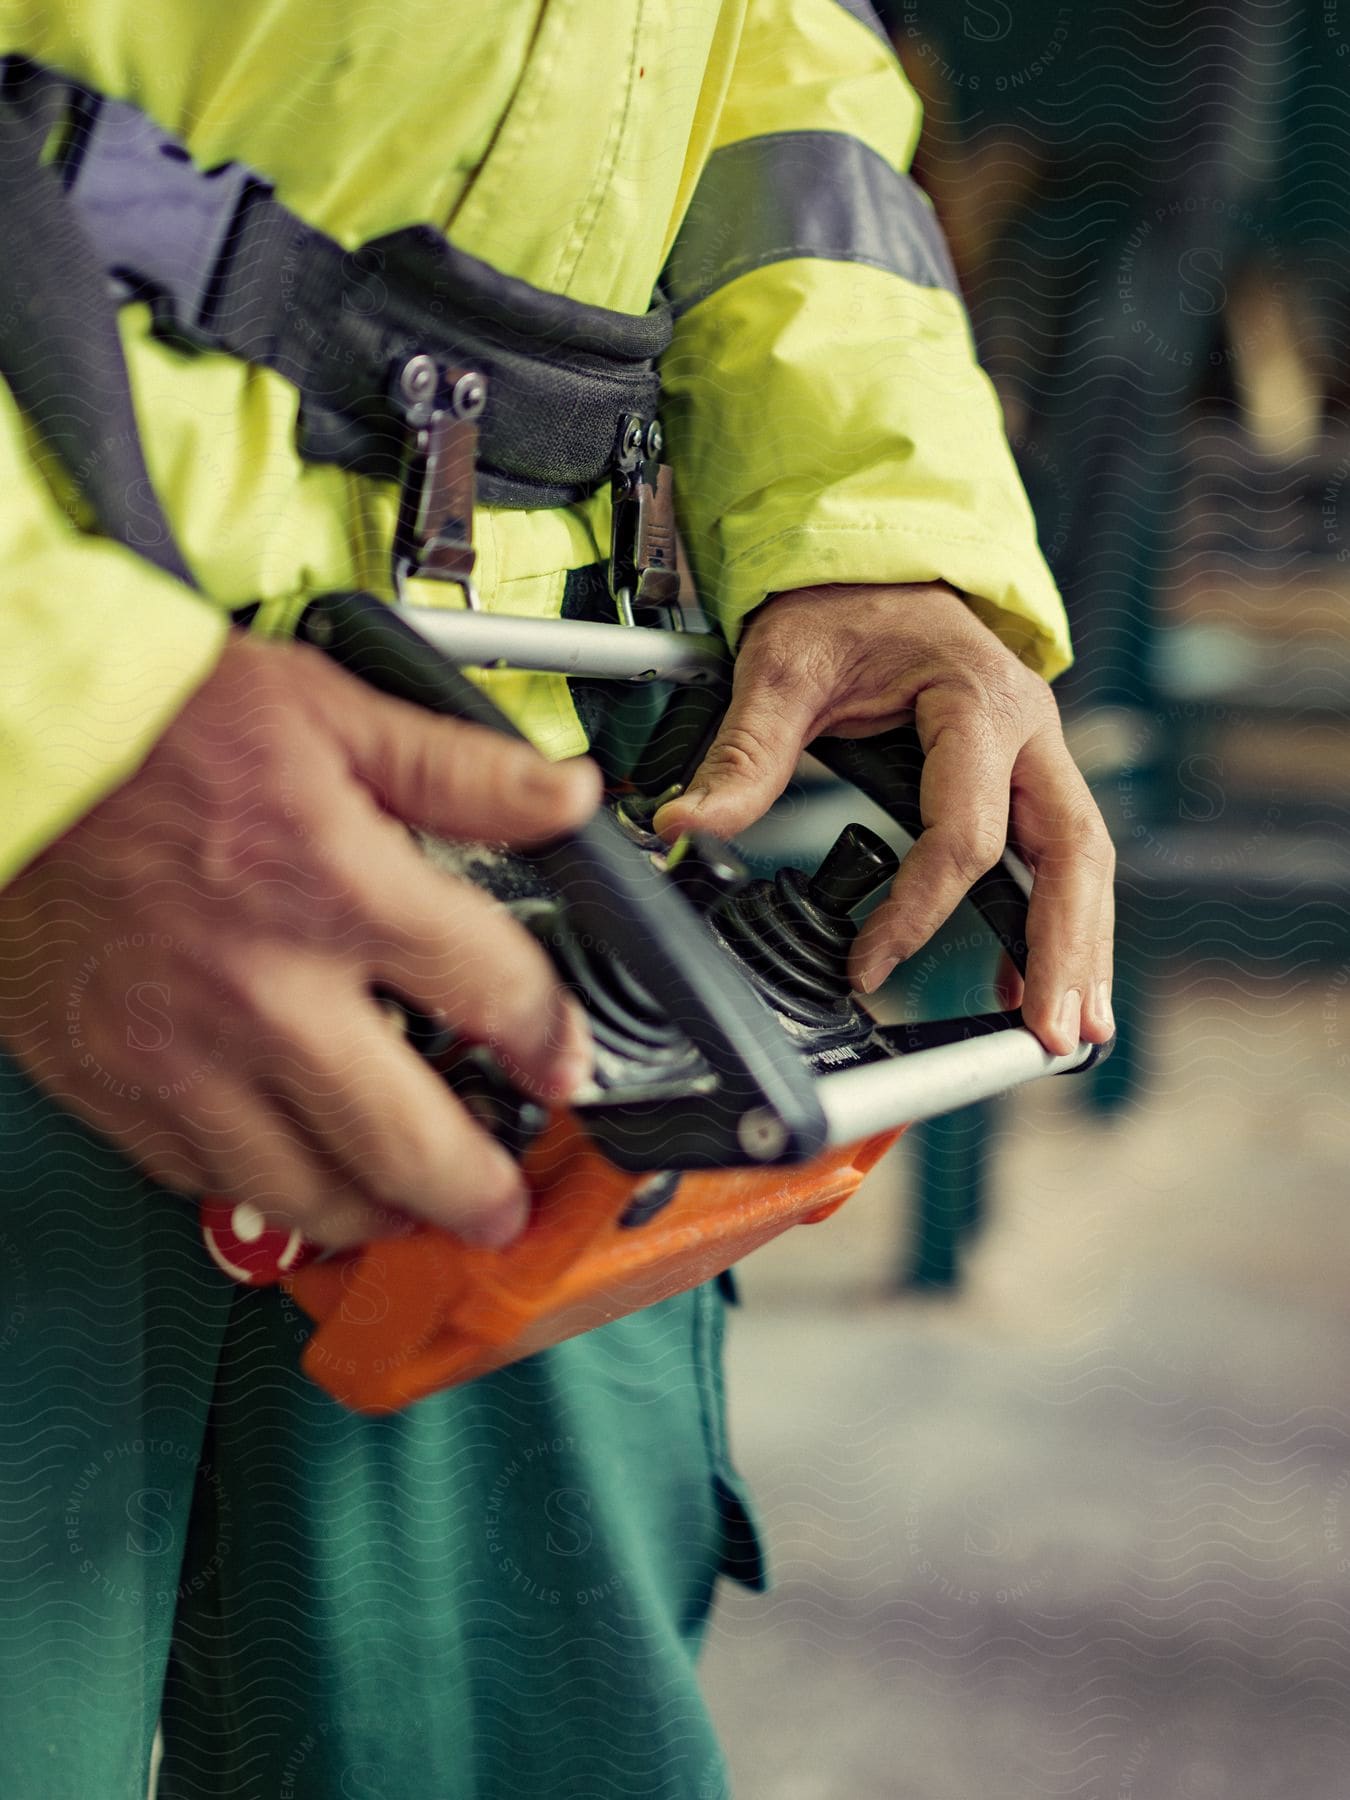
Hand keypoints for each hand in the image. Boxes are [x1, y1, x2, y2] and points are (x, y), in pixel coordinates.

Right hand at [0, 631, 600, 1249]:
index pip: (490, 992)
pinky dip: (262, 1188)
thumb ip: (461, 771)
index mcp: (335, 885)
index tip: (559, 1067)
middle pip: (407, 1140)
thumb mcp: (332, 714)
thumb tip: (566, 799)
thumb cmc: (160, 722)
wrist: (19, 747)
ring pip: (303, 1191)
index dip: (547, 1041)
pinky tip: (294, 1166)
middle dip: (477, 1192)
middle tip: (503, 1209)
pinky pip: (205, 1176)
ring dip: (375, 1214)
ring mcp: (179, 1053)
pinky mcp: (110, 1082)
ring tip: (408, 1207)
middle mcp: (263, 989)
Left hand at [654, 583, 1114, 1055]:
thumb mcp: (781, 669)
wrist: (871, 564)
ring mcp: (1040, 751)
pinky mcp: (1030, 774)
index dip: (919, 910)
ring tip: (1070, 1036)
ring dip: (1084, 948)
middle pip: (1073, 850)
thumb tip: (683, 828)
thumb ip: (744, 753)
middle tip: (1052, 1035)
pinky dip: (1060, 923)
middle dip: (1065, 948)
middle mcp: (1029, 728)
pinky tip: (1035, 986)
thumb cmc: (835, 609)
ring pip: (1085, 859)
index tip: (868, 968)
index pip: (965, 832)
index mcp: (977, 700)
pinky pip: (1061, 855)